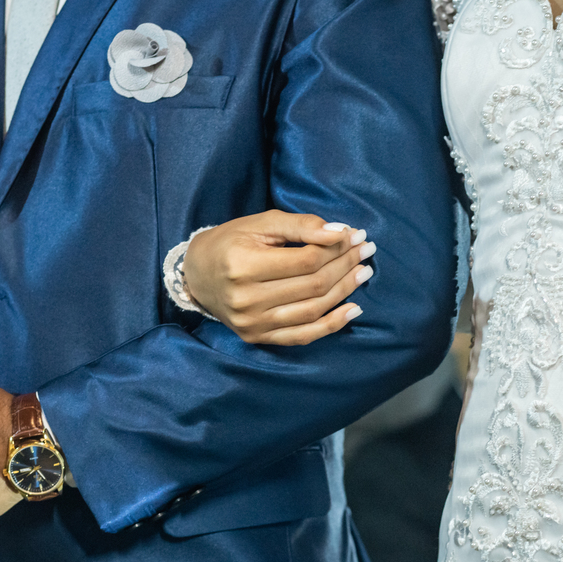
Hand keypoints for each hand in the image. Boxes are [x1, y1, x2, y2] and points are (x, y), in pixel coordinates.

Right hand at [184, 209, 374, 345]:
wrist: (196, 274)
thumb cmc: (231, 242)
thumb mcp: (261, 224)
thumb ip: (301, 226)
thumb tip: (341, 232)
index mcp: (243, 265)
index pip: (305, 260)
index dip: (337, 248)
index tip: (356, 236)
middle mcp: (247, 299)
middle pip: (313, 285)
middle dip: (346, 266)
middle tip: (366, 251)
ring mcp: (252, 323)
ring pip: (313, 310)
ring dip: (345, 291)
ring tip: (363, 272)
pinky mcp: (258, 337)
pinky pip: (303, 336)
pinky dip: (332, 325)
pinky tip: (353, 310)